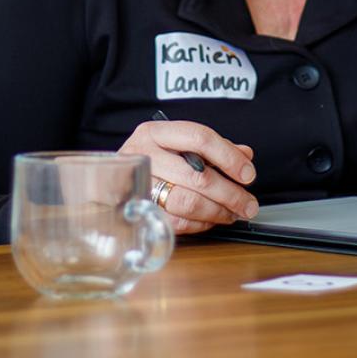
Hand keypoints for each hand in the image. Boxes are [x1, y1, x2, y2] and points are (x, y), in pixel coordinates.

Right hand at [118, 119, 257, 235]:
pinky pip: (176, 222)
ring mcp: (138, 184)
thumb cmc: (150, 162)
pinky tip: (211, 221)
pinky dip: (200, 224)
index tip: (248, 173)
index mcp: (156, 132)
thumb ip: (212, 150)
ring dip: (217, 211)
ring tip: (233, 213)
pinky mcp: (138, 211)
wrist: (107, 182)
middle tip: (248, 203)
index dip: (229, 156)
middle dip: (230, 193)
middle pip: (197, 175)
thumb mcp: (177, 145)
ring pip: (187, 201)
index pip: (199, 137)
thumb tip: (245, 155)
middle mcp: (143, 154)